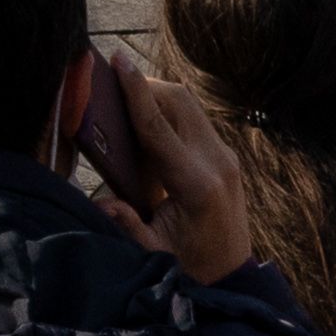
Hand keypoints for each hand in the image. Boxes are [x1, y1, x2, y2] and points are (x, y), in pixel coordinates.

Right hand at [70, 49, 255, 285]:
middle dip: (144, 85)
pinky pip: (195, 119)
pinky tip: (148, 123)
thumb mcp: (154, 252)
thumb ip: (127, 225)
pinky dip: (169, 110)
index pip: (158, 125)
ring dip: (157, 95)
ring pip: (189, 104)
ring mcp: (226, 158)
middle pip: (178, 101)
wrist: (233, 276)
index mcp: (196, 184)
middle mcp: (217, 163)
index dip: (135, 90)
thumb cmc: (191, 265)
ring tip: (126, 100)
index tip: (118, 59)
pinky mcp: (226, 158)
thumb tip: (102, 203)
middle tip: (111, 83)